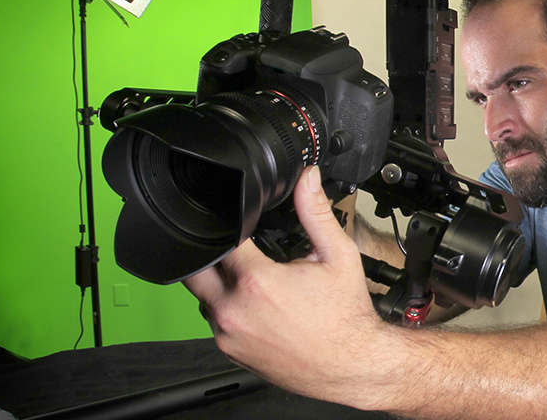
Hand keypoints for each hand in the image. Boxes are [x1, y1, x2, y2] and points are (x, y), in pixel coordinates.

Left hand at [184, 166, 388, 403]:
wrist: (352, 366)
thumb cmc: (346, 318)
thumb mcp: (337, 256)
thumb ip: (315, 213)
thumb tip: (308, 179)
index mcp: (256, 281)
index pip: (221, 238)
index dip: (230, 225)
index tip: (241, 223)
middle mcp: (233, 310)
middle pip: (194, 268)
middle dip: (212, 253)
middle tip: (238, 251)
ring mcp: (228, 335)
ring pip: (203, 296)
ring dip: (220, 283)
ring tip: (256, 282)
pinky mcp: (230, 351)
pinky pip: (215, 321)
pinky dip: (230, 309)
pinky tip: (258, 307)